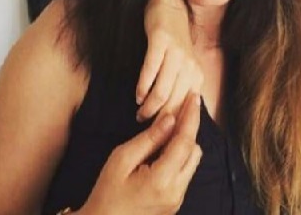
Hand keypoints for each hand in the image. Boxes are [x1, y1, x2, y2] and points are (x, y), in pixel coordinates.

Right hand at [79, 93, 201, 214]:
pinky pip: (185, 173)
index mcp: (162, 180)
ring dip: (185, 144)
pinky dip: (180, 157)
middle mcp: (176, 191)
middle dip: (189, 129)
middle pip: (195, 151)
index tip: (194, 98)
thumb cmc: (106, 193)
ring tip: (171, 129)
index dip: (191, 117)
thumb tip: (171, 120)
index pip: (185, 142)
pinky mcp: (175, 202)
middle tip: (182, 108)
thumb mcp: (121, 159)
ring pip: (193, 162)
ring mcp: (177, 199)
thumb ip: (149, 139)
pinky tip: (166, 148)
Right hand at [137, 0, 202, 120]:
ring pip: (162, 91)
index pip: (186, 109)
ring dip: (149, 106)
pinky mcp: (161, 42)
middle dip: (159, 120)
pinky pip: (151, 70)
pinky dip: (142, 86)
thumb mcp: (182, 67)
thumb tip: (173, 120)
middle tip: (145, 128)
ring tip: (139, 114)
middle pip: (174, 104)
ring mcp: (176, 54)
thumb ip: (179, 89)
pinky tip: (136, 95)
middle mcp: (190, 66)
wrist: (169, 7)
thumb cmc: (172, 43)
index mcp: (196, 75)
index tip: (162, 137)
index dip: (174, 124)